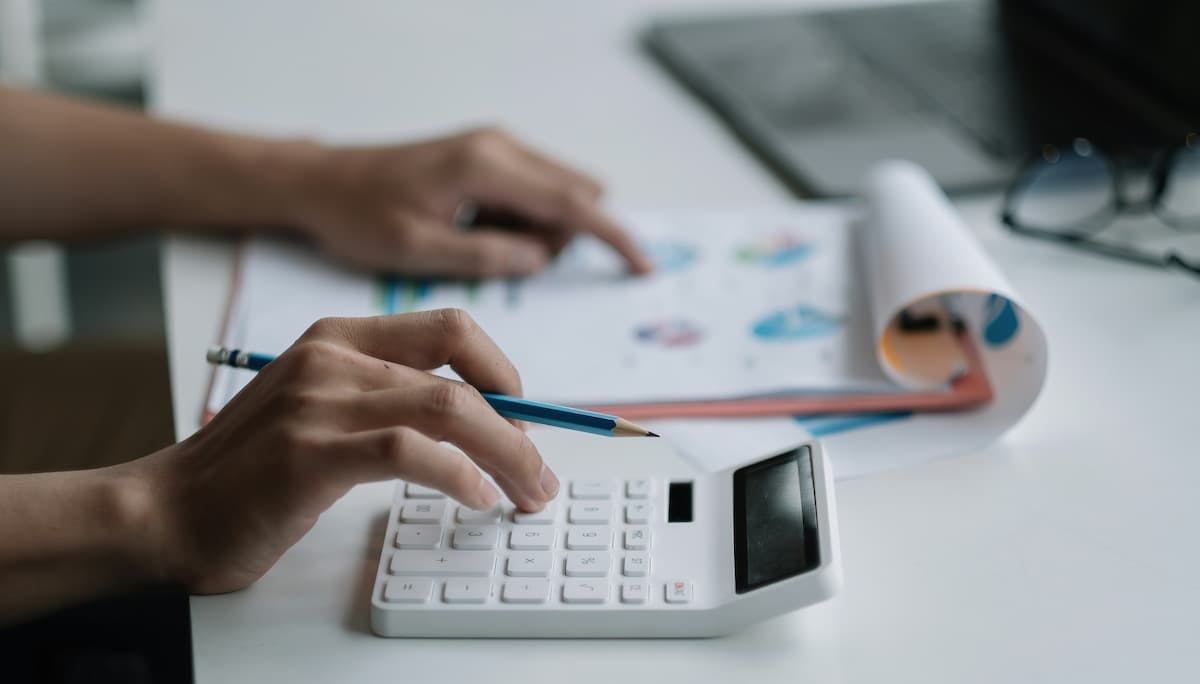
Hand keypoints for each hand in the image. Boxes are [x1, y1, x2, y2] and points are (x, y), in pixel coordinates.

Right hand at [123, 309, 556, 593]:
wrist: (167, 511)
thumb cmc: (251, 469)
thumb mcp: (323, 410)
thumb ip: (387, 398)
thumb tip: (477, 418)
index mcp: (339, 338)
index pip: (451, 329)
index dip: (502, 371)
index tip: (521, 417)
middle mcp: (334, 359)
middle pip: (463, 376)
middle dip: (520, 429)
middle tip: (540, 475)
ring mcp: (321, 402)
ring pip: (450, 408)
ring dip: (506, 455)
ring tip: (526, 492)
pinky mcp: (313, 452)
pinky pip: (412, 450)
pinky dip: (458, 475)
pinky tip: (474, 498)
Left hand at [289, 128, 652, 276]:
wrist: (322, 183)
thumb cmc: (360, 216)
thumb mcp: (418, 250)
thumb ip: (486, 255)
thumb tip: (539, 258)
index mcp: (485, 167)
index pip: (571, 203)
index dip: (612, 236)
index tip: (641, 265)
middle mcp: (498, 146)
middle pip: (572, 194)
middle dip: (559, 236)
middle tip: (504, 261)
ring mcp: (494, 147)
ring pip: (554, 193)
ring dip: (537, 229)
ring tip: (475, 245)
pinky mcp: (487, 155)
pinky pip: (530, 191)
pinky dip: (521, 218)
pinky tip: (473, 230)